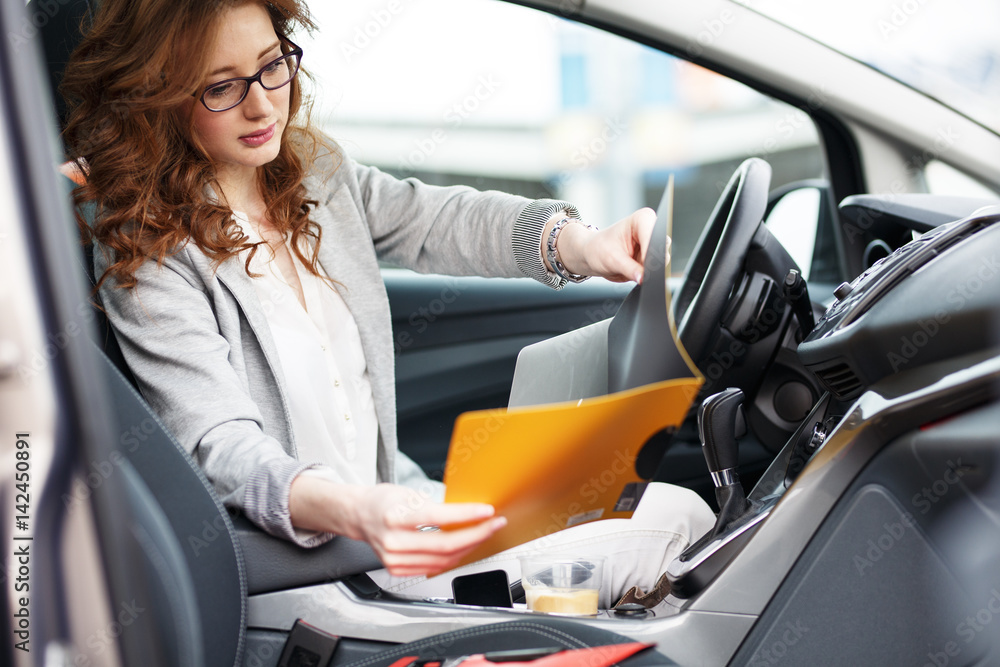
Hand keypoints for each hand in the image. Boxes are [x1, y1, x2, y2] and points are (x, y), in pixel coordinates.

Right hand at [290, 477, 506, 576]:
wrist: (359, 517)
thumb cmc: (383, 502)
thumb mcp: (407, 493)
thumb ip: (434, 505)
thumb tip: (468, 512)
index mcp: (394, 516)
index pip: (437, 518)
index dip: (466, 515)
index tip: (487, 511)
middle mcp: (394, 541)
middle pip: (445, 544)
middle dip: (476, 534)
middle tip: (494, 524)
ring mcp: (395, 560)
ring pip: (444, 560)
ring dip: (469, 547)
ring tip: (483, 534)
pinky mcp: (399, 570)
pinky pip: (435, 568)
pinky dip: (454, 558)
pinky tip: (464, 546)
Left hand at [552, 207, 657, 282]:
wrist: (592, 255)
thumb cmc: (598, 249)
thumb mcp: (611, 260)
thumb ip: (630, 269)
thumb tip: (644, 278)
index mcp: (642, 219)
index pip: (655, 237)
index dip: (649, 254)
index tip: (642, 267)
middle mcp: (651, 229)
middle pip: (662, 249)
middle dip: (650, 264)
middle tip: (635, 271)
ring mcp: (653, 244)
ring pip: (662, 261)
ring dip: (648, 270)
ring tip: (629, 268)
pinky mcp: (652, 257)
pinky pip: (657, 269)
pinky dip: (647, 274)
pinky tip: (634, 272)